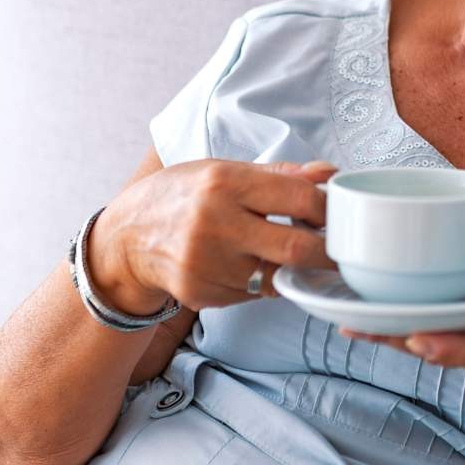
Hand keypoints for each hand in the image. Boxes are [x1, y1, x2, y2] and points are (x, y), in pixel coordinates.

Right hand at [89, 158, 336, 311]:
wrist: (125, 237)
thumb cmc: (181, 196)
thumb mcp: (223, 170)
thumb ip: (280, 175)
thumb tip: (329, 174)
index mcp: (225, 183)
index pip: (300, 199)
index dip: (329, 209)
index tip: (338, 214)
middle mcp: (215, 224)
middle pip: (296, 248)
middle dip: (327, 253)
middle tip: (339, 251)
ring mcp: (206, 264)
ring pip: (276, 277)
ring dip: (290, 269)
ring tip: (285, 254)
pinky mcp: (201, 293)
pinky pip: (252, 295)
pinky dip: (259, 283)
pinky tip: (246, 266)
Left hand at [344, 195, 464, 376]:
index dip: (444, 345)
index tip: (412, 335)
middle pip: (443, 354)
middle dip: (396, 338)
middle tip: (350, 323)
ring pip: (443, 356)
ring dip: (403, 339)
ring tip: (356, 321)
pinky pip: (453, 354)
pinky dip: (424, 338)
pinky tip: (391, 321)